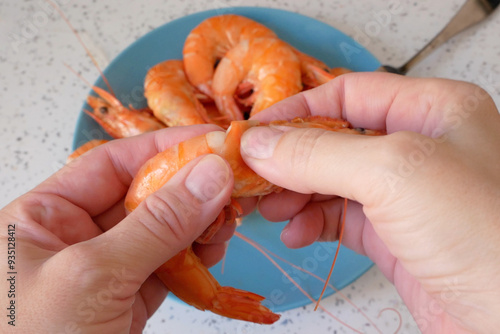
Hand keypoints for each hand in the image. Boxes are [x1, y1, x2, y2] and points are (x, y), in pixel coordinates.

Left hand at [0, 124, 234, 333]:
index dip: (163, 148)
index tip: (212, 141)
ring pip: (163, 230)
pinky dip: (196, 258)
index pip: (112, 164)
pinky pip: (168, 266)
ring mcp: (105, 270)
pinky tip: (215, 253)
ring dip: (199, 224)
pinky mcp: (128, 300)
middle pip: (143, 194)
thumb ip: (157, 224)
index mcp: (45, 216)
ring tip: (228, 224)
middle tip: (231, 188)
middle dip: (189, 189)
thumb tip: (211, 174)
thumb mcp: (93, 276)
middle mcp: (74, 236)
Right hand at [241, 73, 499, 333]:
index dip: (298, 110)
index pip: (349, 94)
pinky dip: (312, 223)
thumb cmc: (484, 234)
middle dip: (290, 158)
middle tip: (251, 175)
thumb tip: (258, 142)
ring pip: (332, 181)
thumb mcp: (395, 172)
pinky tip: (295, 233)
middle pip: (334, 140)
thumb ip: (319, 154)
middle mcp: (420, 147)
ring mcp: (407, 195)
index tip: (254, 131)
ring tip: (268, 208)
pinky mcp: (396, 237)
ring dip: (295, 193)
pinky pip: (341, 219)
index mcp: (432, 110)